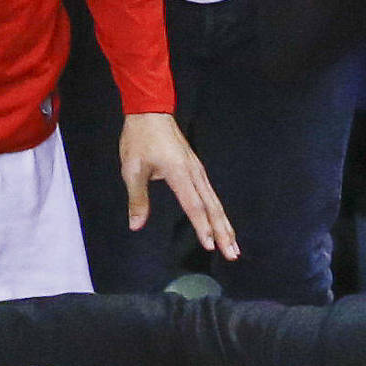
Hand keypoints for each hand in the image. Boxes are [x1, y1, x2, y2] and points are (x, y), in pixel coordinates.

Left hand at [120, 113, 237, 259]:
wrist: (150, 112)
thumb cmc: (140, 139)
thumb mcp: (132, 169)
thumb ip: (137, 199)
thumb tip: (136, 225)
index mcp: (179, 173)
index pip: (194, 206)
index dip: (202, 226)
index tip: (210, 245)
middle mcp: (194, 173)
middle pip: (212, 207)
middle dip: (223, 232)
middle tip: (232, 254)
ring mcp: (197, 170)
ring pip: (215, 202)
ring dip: (225, 225)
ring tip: (233, 245)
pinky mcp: (196, 169)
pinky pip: (211, 195)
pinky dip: (218, 212)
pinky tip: (222, 224)